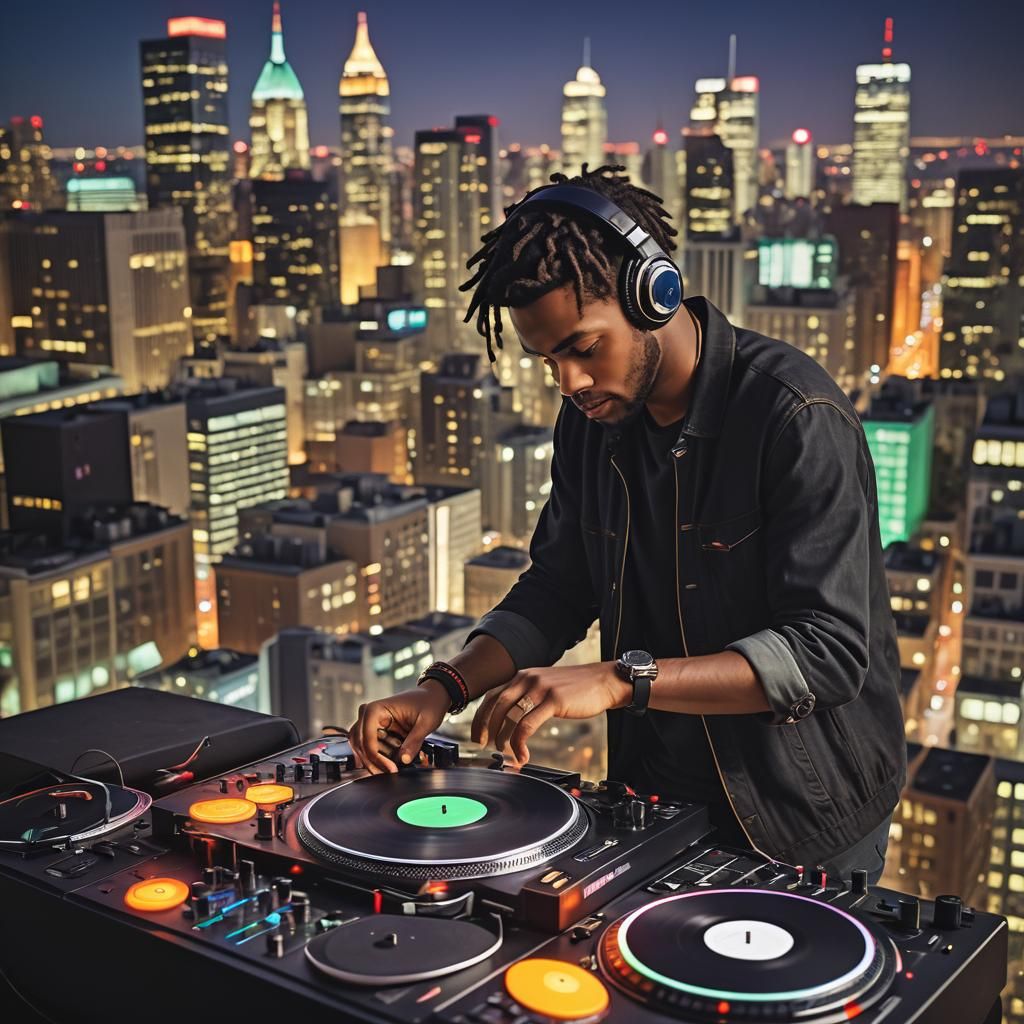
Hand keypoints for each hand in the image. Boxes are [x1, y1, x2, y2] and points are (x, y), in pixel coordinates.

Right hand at [348, 682, 450, 773]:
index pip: (367, 737)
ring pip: (361, 748)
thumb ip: (414, 741)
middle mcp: (369, 715)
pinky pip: (370, 747)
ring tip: (394, 765)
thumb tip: (403, 760)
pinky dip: (379, 757)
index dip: (376, 756)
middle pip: (360, 744)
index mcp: (376, 709)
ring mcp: (371, 723)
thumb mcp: (425, 722)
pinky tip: (392, 761)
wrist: (433, 696)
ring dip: (375, 760)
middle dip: (373, 761)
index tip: (390, 769)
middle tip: (390, 773)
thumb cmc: (428, 703)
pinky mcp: (377, 731)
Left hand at [471, 663, 630, 764]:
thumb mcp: (547, 686)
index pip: (493, 695)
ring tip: (504, 752)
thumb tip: (512, 717)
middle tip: (483, 745)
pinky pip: (527, 725)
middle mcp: (528, 679)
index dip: (481, 716)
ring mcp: (540, 688)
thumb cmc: (577, 687)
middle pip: (496, 704)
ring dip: (503, 737)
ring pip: (510, 715)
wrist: (604, 681)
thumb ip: (529, 695)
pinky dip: (520, 743)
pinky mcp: (553, 700)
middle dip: (485, 727)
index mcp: (524, 676)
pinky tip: (523, 754)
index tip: (477, 733)